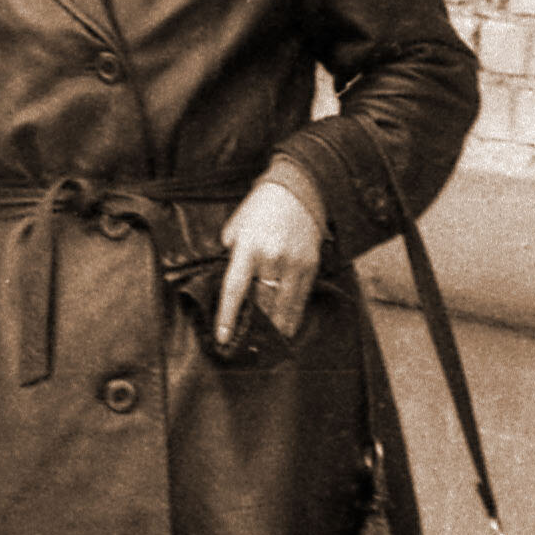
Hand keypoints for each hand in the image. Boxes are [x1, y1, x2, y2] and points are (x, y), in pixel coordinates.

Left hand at [216, 179, 323, 352]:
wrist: (300, 189)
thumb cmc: (262, 206)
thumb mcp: (237, 224)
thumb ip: (232, 250)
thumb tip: (232, 276)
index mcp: (249, 248)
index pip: (235, 289)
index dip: (227, 316)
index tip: (223, 338)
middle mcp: (272, 259)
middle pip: (261, 303)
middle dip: (252, 327)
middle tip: (244, 346)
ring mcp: (294, 264)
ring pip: (283, 307)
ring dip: (274, 329)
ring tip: (266, 346)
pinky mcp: (311, 266)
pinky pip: (300, 300)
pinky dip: (293, 316)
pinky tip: (286, 329)